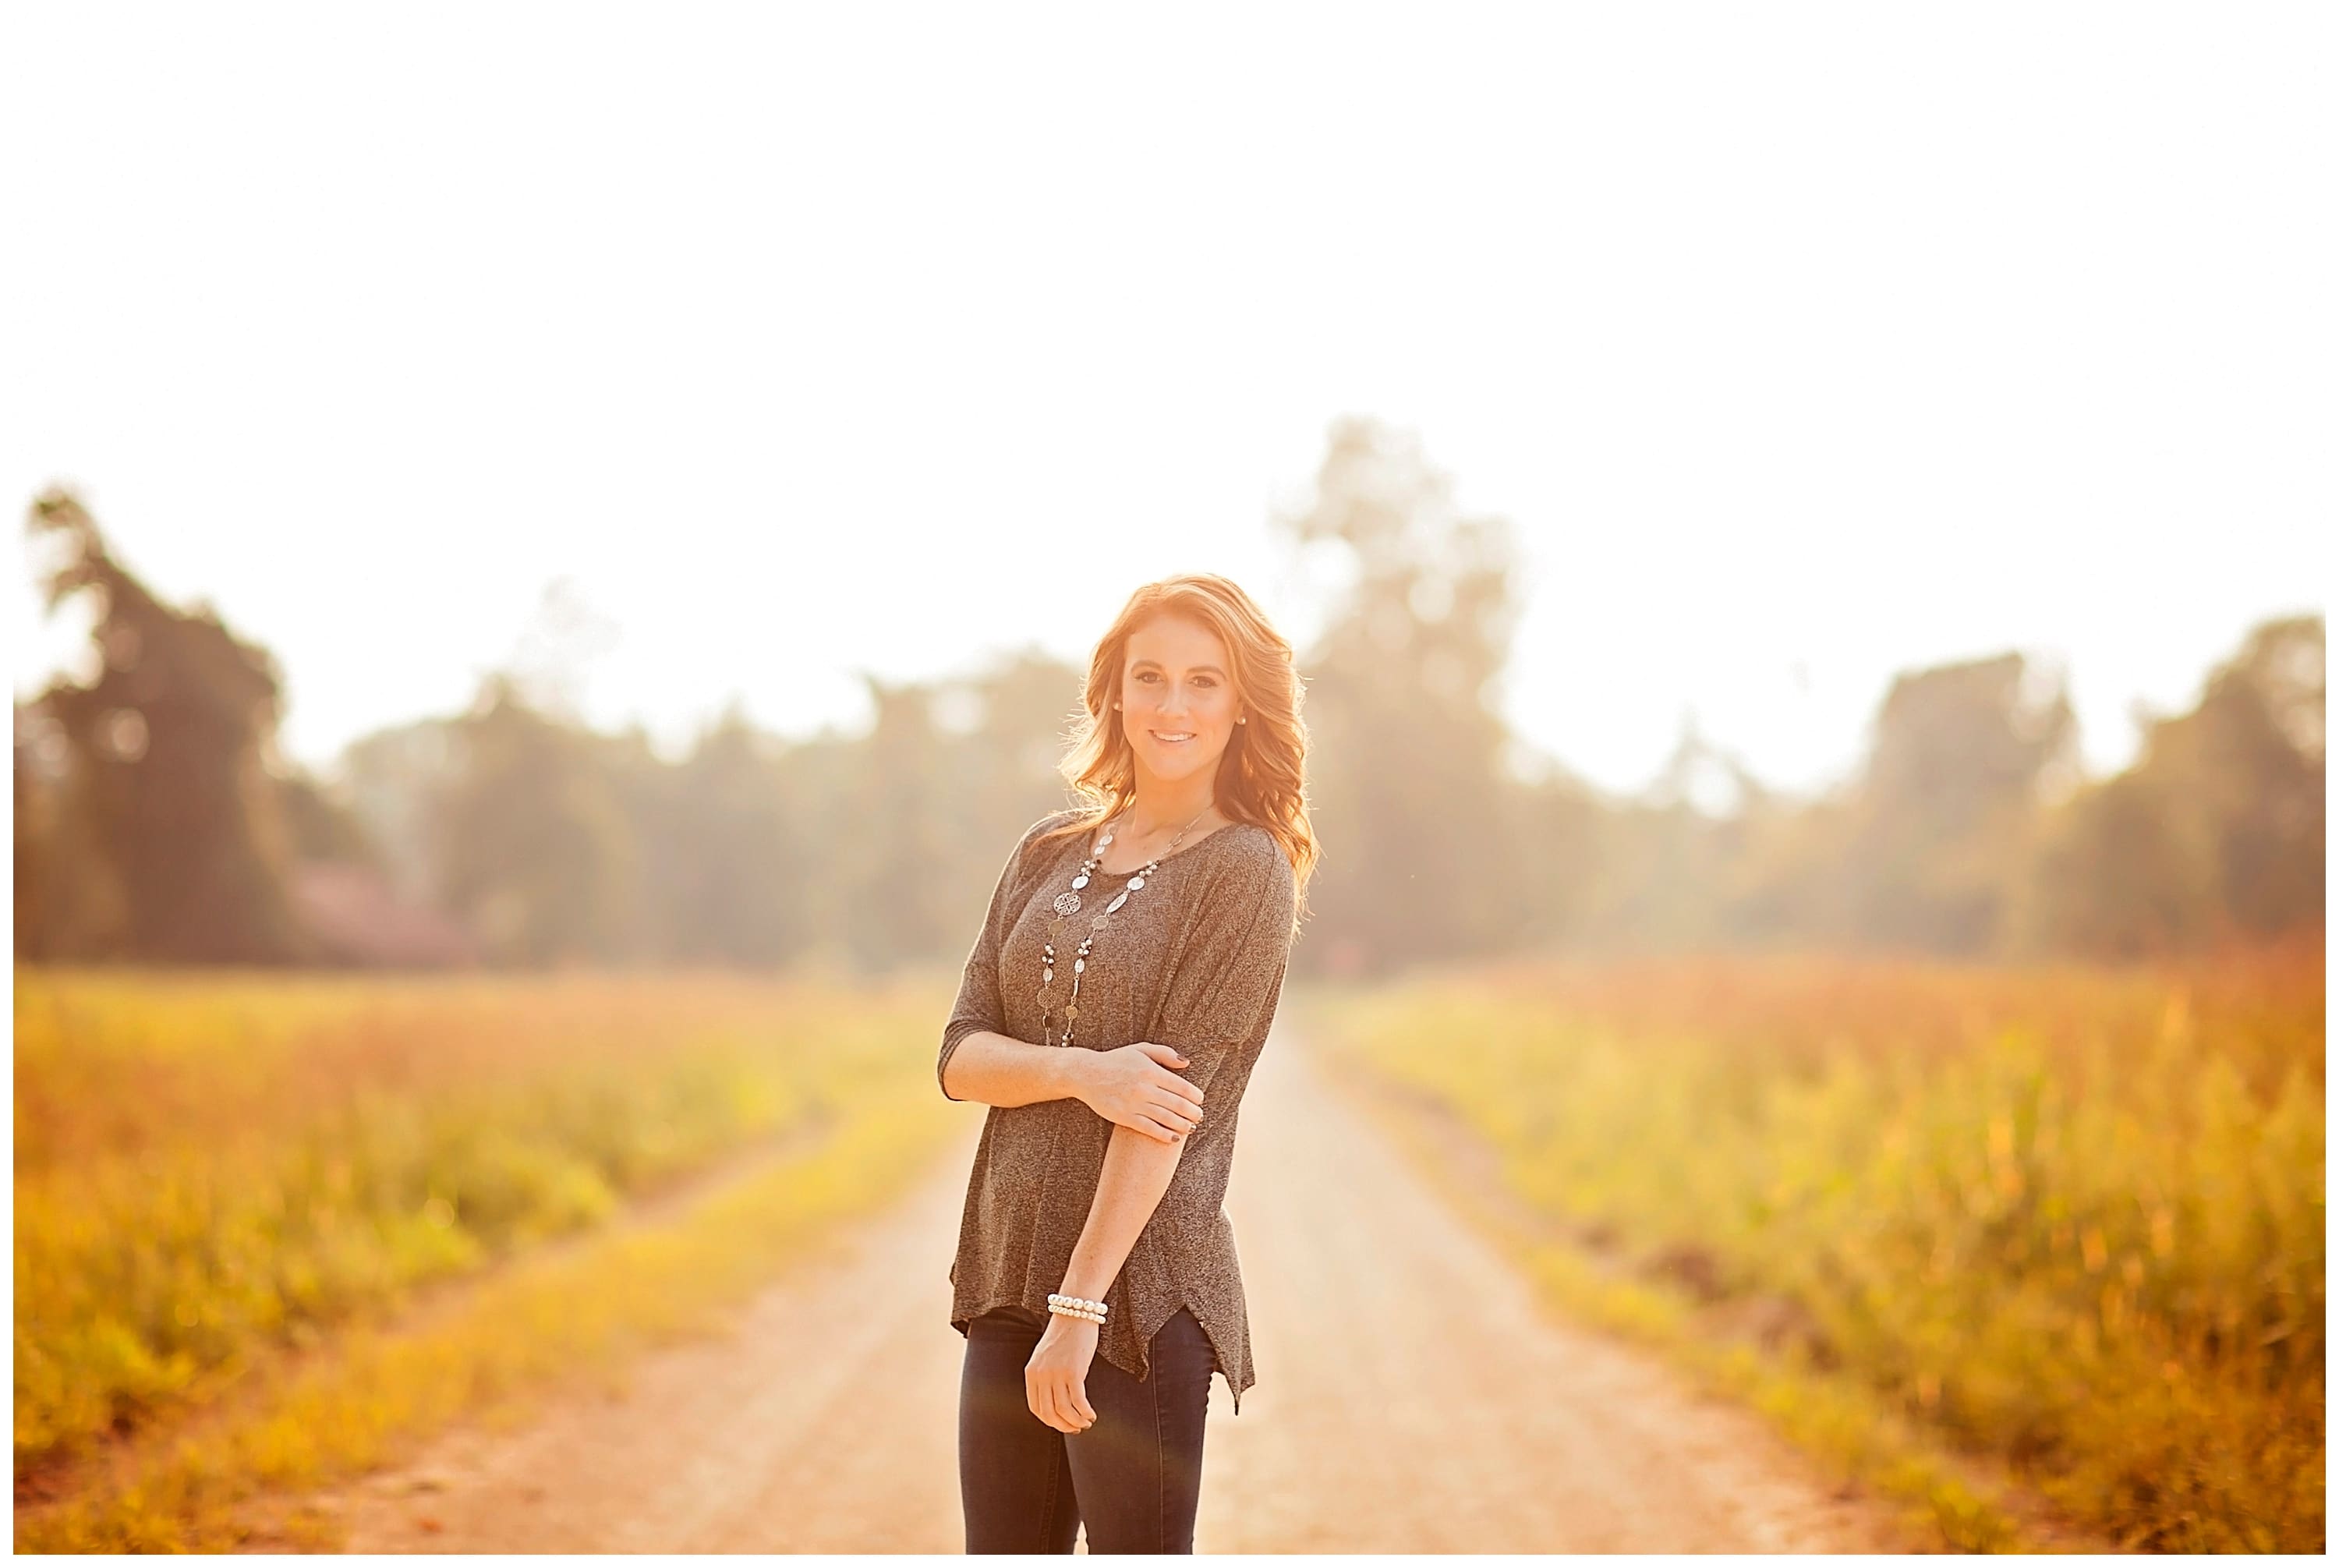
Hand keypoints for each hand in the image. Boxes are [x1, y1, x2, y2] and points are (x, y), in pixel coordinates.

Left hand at [1026, 1315, 1099, 1432]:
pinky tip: (1092, 1414)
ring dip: (1077, 1421)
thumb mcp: (1046, 1356)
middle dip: (1064, 1426)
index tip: (1062, 1425)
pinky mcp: (1073, 1372)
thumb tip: (1056, 1401)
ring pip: (1064, 1411)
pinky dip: (1086, 1412)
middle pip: (1049, 1413)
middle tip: (1076, 1428)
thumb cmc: (1065, 1334)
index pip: (1035, 1408)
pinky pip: (1079, 1401)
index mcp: (1031, 1372)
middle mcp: (1041, 1375)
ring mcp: (1056, 1374)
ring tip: (1087, 1422)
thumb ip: (1045, 1376)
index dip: (1049, 1421)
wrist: (1075, 1313)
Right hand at [1074, 1042, 1204, 1143]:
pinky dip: (1164, 1135)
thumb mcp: (1140, 1049)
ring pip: (1166, 1118)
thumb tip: (1187, 1063)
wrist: (1086, 1074)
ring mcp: (1134, 1103)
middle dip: (1193, 1113)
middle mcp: (1144, 1087)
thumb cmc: (1116, 1061)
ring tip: (1190, 1128)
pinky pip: (1149, 1129)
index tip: (1200, 1100)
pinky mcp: (1124, 1117)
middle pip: (1177, 1104)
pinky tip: (1173, 1138)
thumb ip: (1165, 1054)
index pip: (1182, 1087)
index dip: (1195, 1096)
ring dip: (1182, 1125)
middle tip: (1199, 1116)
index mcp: (1151, 1070)